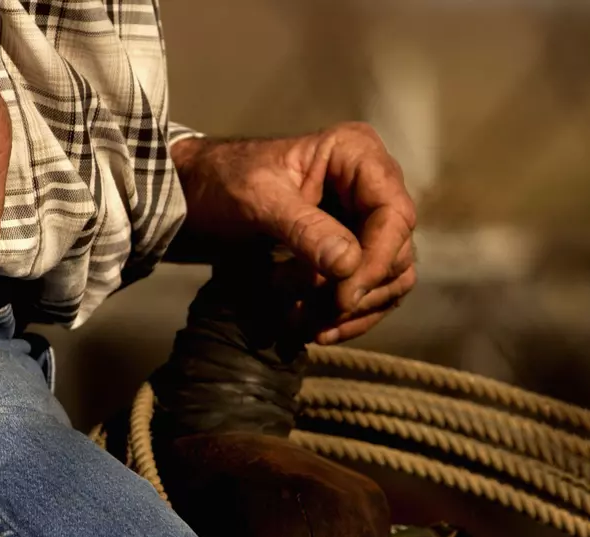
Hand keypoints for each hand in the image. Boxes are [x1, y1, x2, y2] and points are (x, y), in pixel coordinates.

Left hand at [174, 123, 415, 343]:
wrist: (193, 197)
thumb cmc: (221, 182)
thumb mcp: (258, 201)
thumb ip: (304, 230)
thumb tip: (349, 265)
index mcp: (355, 153)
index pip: (394, 215)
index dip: (376, 261)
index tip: (342, 297)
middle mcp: (371, 184)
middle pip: (396, 252)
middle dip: (353, 291)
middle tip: (303, 311)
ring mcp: (363, 219)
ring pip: (387, 280)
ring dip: (348, 310)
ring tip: (298, 320)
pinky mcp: (351, 250)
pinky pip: (368, 292)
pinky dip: (344, 316)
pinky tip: (312, 329)